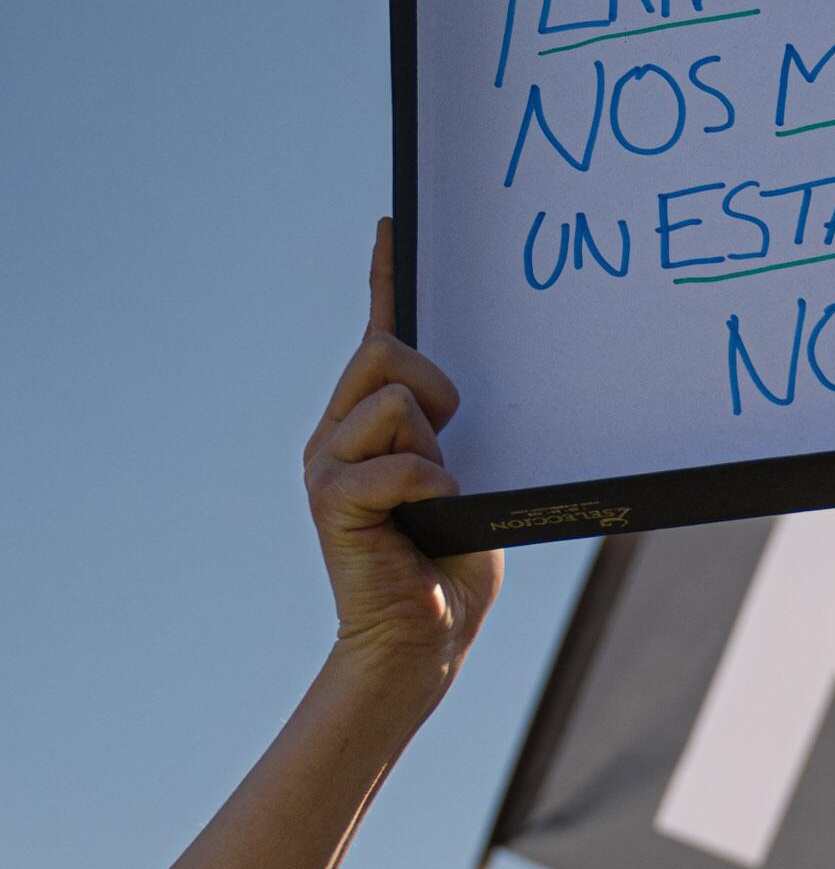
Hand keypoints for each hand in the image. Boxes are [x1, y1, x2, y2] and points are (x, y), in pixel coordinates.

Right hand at [303, 223, 501, 694]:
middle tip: (454, 437)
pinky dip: (430, 486)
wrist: (423, 642)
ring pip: (391, 398)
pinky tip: (433, 515)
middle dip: (434, 385)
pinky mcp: (332, 502)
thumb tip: (472, 395)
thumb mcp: (472, 481)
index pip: (376, 332)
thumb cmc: (454, 566)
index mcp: (371, 422)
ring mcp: (328, 464)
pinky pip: (395, 462)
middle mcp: (338, 433)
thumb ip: (458, 436)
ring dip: (433, 446)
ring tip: (438, 495)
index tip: (393, 225)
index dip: (386, 277)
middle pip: (384, 351)